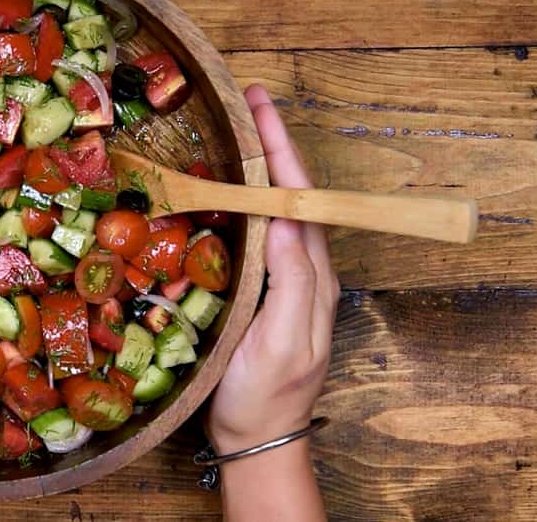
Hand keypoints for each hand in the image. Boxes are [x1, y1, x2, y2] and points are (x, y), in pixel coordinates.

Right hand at [208, 84, 339, 453]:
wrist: (255, 436)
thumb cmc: (265, 393)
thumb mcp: (283, 340)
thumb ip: (292, 280)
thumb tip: (288, 217)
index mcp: (312, 273)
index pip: (302, 195)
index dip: (282, 146)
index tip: (259, 104)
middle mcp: (303, 267)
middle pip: (293, 191)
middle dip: (273, 142)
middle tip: (246, 100)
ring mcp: (282, 277)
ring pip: (276, 206)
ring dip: (259, 163)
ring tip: (235, 129)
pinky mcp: (261, 287)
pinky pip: (258, 229)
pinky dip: (244, 196)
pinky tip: (223, 187)